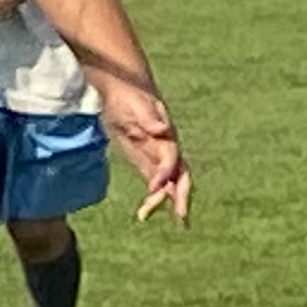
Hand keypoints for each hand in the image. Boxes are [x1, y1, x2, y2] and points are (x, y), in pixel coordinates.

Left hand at [98, 79, 192, 223]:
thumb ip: (150, 117)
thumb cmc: (131, 95)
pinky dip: (153, 198)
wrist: (124, 88)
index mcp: (167, 135)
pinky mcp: (148, 161)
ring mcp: (159, 156)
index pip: (171, 158)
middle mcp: (167, 148)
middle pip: (180, 175)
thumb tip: (163, 128)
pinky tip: (145, 212)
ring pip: (168, 183)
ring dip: (163, 202)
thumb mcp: (138, 103)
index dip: (165, 174)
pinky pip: (156, 183)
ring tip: (147, 216)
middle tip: (182, 218)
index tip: (153, 189)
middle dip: (181, 196)